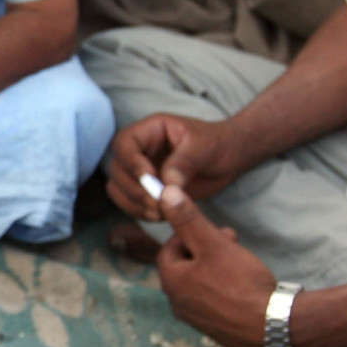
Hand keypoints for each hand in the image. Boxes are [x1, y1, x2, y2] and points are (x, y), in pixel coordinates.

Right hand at [107, 113, 247, 218]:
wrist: (229, 158)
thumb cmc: (217, 143)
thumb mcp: (204, 147)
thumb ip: (184, 162)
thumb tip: (166, 184)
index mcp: (150, 130)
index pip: (124, 143)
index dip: (132, 162)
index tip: (151, 179)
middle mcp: (140, 149)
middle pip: (117, 169)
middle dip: (135, 189)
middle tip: (159, 202)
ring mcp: (140, 170)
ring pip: (118, 188)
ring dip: (134, 204)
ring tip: (161, 211)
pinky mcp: (146, 189)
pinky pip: (129, 202)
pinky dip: (140, 212)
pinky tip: (161, 215)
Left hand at [153, 186, 276, 346]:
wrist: (271, 328)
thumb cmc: (241, 284)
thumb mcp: (213, 244)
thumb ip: (188, 219)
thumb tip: (164, 193)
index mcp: (172, 283)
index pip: (169, 250)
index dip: (190, 234)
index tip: (214, 230)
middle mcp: (179, 305)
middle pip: (185, 268)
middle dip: (206, 249)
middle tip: (230, 242)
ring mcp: (198, 320)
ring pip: (201, 284)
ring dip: (216, 268)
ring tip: (240, 262)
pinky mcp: (217, 330)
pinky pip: (215, 302)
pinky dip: (225, 289)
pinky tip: (246, 287)